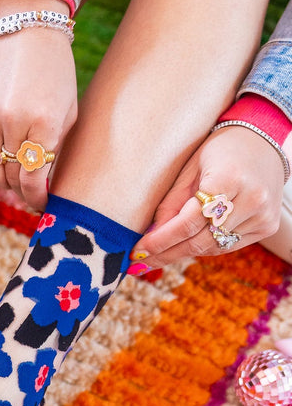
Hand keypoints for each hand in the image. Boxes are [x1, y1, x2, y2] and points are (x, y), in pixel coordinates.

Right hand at [0, 0, 76, 210]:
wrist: (27, 28)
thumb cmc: (56, 72)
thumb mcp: (68, 111)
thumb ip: (56, 150)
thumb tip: (45, 186)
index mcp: (44, 122)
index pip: (33, 179)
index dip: (37, 198)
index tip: (41, 204)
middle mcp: (13, 121)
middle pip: (10, 178)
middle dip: (21, 190)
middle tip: (30, 191)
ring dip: (3, 179)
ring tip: (15, 175)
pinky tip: (0, 157)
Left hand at [129, 125, 284, 269]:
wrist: (262, 143)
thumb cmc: (218, 152)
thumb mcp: (188, 169)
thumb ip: (171, 204)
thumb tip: (150, 236)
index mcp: (229, 178)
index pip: (189, 222)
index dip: (161, 240)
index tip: (138, 251)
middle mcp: (252, 200)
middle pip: (200, 240)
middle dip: (167, 253)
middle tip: (141, 262)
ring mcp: (263, 216)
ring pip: (213, 247)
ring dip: (182, 253)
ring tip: (157, 257)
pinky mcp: (268, 226)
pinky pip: (227, 246)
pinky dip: (204, 248)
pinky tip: (184, 247)